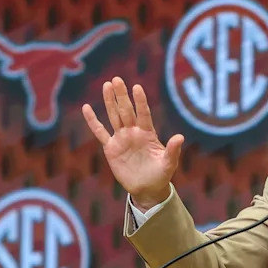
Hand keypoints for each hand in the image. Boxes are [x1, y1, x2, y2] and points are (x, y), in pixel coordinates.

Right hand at [82, 77, 184, 209]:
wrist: (147, 188)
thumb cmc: (160, 174)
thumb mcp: (169, 163)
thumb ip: (173, 150)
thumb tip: (180, 137)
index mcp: (148, 133)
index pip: (144, 114)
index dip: (140, 102)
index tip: (137, 88)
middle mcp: (134, 132)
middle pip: (126, 111)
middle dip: (122, 96)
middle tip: (117, 79)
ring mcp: (121, 138)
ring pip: (114, 116)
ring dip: (110, 102)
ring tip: (106, 85)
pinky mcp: (111, 148)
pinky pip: (100, 132)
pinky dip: (93, 121)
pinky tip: (86, 108)